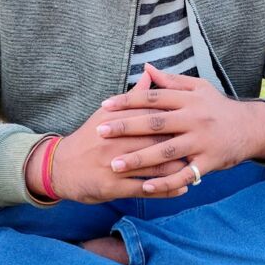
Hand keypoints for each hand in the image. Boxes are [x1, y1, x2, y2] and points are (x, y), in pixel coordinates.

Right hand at [26, 69, 188, 203]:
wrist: (60, 166)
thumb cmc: (89, 138)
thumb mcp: (107, 113)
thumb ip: (133, 97)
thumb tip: (150, 74)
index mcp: (118, 120)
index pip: (153, 116)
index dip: (176, 119)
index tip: (197, 119)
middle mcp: (117, 141)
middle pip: (157, 140)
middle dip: (182, 143)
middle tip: (204, 143)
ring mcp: (115, 165)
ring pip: (154, 166)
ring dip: (179, 167)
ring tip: (198, 165)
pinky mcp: (114, 187)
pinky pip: (146, 189)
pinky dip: (167, 189)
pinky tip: (184, 187)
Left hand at [96, 63, 264, 195]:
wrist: (251, 127)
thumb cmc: (218, 107)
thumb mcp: (199, 88)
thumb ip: (171, 81)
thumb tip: (146, 68)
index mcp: (188, 99)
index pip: (153, 97)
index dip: (128, 100)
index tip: (104, 106)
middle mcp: (194, 118)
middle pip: (155, 123)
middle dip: (126, 128)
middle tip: (100, 132)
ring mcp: (202, 140)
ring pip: (166, 151)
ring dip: (139, 159)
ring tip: (114, 165)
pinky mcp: (210, 161)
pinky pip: (184, 174)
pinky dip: (165, 182)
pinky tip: (145, 188)